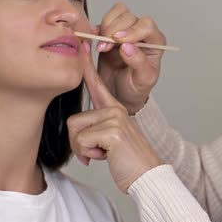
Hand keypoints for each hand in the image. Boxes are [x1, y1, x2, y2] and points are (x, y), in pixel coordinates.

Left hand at [67, 40, 161, 192]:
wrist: (147, 176)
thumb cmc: (127, 160)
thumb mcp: (108, 140)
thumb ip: (96, 129)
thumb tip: (76, 133)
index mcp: (114, 108)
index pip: (96, 84)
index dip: (85, 65)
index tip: (80, 45)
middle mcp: (114, 108)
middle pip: (74, 121)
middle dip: (79, 142)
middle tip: (97, 151)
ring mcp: (114, 117)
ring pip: (76, 132)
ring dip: (84, 150)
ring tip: (103, 153)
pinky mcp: (112, 130)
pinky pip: (82, 141)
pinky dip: (89, 155)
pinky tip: (105, 156)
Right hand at [95, 3, 165, 113]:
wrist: (120, 94)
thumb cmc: (136, 88)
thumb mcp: (142, 80)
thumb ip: (138, 63)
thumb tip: (127, 47)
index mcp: (155, 42)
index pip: (147, 26)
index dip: (132, 30)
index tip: (119, 42)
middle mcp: (141, 33)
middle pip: (129, 17)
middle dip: (114, 31)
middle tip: (105, 48)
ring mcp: (125, 31)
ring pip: (118, 13)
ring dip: (106, 27)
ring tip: (101, 47)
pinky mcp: (110, 32)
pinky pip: (105, 20)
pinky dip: (97, 29)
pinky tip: (95, 41)